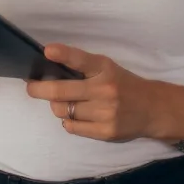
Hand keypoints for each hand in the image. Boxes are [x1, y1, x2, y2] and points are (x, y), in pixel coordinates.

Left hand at [25, 44, 157, 142]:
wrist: (152, 109)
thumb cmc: (123, 84)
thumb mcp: (107, 68)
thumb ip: (83, 69)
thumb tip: (49, 72)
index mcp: (105, 68)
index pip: (81, 60)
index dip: (63, 54)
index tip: (47, 51)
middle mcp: (105, 89)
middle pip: (61, 91)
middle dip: (39, 89)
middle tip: (31, 87)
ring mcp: (105, 112)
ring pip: (64, 111)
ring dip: (58, 107)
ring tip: (64, 102)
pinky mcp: (106, 132)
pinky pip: (72, 127)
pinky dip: (69, 121)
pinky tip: (76, 115)